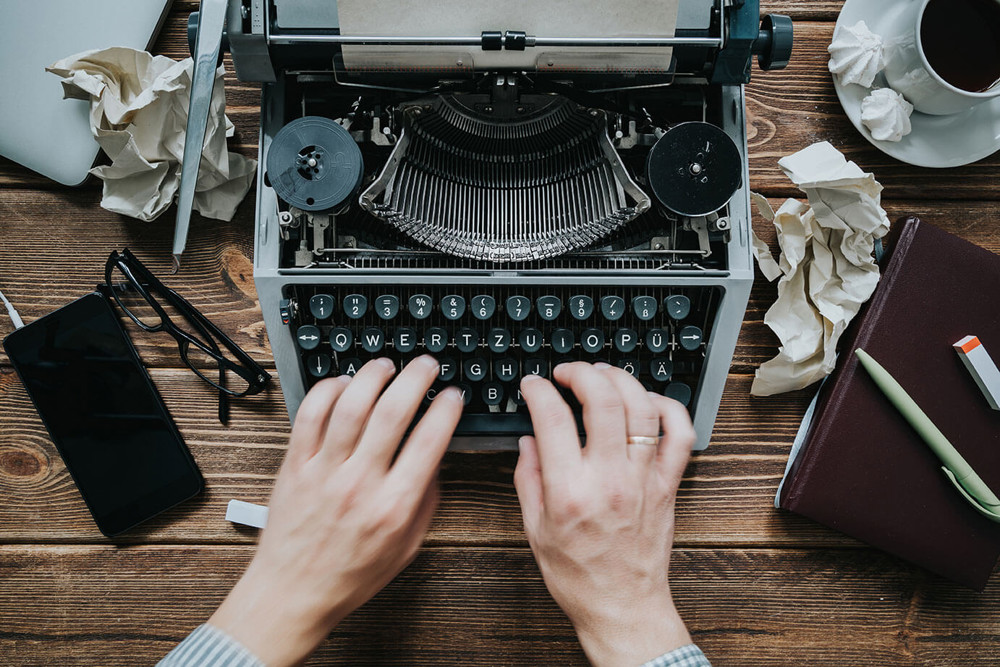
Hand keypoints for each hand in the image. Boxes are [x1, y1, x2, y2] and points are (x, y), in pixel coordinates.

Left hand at [209, 356, 462, 665]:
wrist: (293, 593)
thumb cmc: (349, 575)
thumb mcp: (406, 547)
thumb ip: (425, 502)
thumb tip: (435, 460)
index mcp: (393, 506)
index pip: (429, 442)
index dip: (446, 410)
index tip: (452, 396)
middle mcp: (359, 483)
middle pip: (392, 412)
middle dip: (415, 378)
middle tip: (425, 365)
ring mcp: (323, 471)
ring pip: (350, 405)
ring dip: (373, 376)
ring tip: (386, 366)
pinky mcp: (294, 465)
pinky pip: (310, 414)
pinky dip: (328, 390)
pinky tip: (344, 384)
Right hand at [515, 362, 695, 666]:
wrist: (622, 607)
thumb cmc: (579, 576)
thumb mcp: (534, 529)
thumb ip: (529, 478)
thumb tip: (529, 440)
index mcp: (570, 491)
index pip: (553, 419)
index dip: (538, 391)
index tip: (533, 386)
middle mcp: (610, 480)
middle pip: (603, 402)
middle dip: (581, 374)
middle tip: (567, 372)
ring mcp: (644, 480)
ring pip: (643, 410)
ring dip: (622, 381)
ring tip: (603, 375)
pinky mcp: (668, 485)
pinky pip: (680, 435)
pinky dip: (668, 408)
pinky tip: (647, 402)